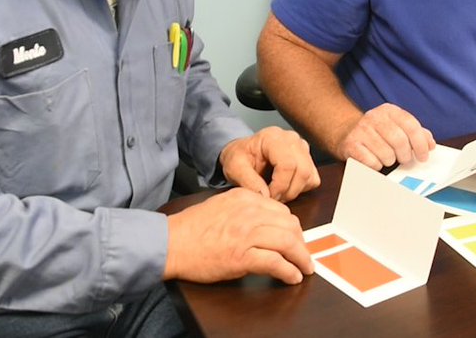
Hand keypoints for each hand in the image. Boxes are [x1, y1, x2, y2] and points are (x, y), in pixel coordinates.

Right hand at [164, 187, 313, 284]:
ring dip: (301, 258)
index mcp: (245, 198)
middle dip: (301, 242)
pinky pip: (275, 263)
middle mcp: (249, 212)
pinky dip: (289, 271)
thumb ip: (244, 209)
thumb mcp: (221, 205)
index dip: (292, 227)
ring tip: (305, 268)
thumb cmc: (191, 228)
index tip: (296, 238)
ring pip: (287, 243)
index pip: (281, 210)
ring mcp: (246, 234)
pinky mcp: (242, 256)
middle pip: (289, 225)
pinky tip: (293, 277)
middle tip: (304, 255)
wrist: (171, 243)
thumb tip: (265, 222)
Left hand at [219, 126, 319, 201]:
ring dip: (294, 191)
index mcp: (273, 137)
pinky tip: (285, 187)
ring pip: (309, 176)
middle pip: (302, 171)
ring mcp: (302, 148)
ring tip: (276, 193)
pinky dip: (301, 188)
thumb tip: (265, 196)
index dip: (279, 186)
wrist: (243, 152)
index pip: (287, 164)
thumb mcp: (234, 167)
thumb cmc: (239, 157)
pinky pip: (312, 179)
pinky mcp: (308, 158)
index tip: (268, 196)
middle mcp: (291, 139)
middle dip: (287, 191)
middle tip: (272, 198)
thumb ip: (248, 181)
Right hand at [335, 103, 435, 169]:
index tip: (424, 156)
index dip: (420, 143)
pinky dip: (376, 165)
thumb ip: (415, 133)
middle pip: (399, 141)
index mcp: (389, 110)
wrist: (345, 131)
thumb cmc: (377, 133)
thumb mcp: (396, 126)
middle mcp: (374, 117)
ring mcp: (361, 130)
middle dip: (406, 155)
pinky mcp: (350, 144)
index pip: (411, 125)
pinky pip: (372, 162)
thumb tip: (430, 144)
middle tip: (404, 159)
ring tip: (387, 158)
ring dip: (390, 161)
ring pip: (386, 154)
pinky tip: (374, 160)